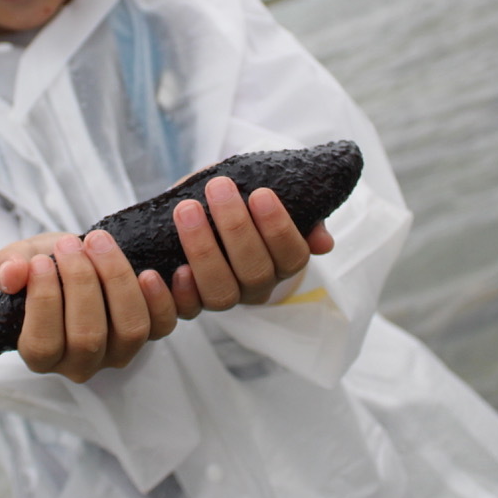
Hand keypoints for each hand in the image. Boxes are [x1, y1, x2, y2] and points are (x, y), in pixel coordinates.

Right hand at [0, 231, 178, 381]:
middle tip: (70, 244)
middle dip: (80, 284)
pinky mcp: (151, 333)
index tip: (41, 262)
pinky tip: (150, 270)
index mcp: (43, 355)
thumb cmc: (44, 265)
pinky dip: (161, 298)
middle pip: (88, 337)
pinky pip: (163, 324)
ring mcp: (120, 351)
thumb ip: (5, 267)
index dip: (44, 303)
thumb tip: (11, 274)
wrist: (77, 259)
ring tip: (100, 242)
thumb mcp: (19, 262)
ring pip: (130, 330)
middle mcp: (82, 362)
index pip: (43, 345)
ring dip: (117, 281)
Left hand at [170, 177, 333, 315]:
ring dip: (203, 249)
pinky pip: (187, 309)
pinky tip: (174, 268)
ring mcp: (224, 298)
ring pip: (221, 291)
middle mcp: (256, 286)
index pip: (292, 256)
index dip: (278, 229)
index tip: (261, 193)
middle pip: (255, 272)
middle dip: (236, 228)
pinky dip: (181, 292)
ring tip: (187, 209)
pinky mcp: (190, 304)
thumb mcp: (263, 195)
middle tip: (219, 187)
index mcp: (281, 263)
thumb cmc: (235, 200)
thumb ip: (297, 210)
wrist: (196, 209)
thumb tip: (323, 242)